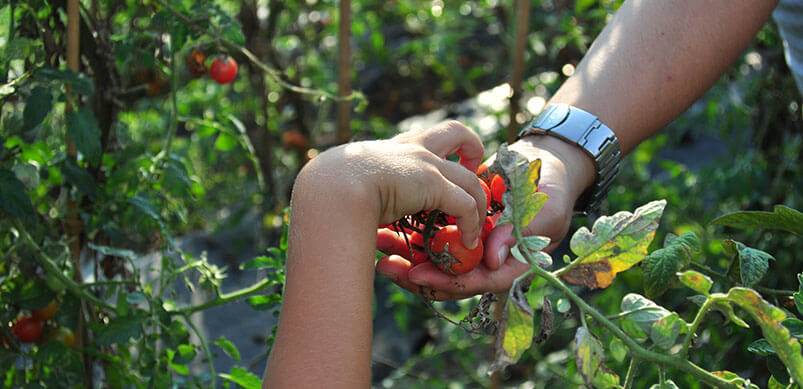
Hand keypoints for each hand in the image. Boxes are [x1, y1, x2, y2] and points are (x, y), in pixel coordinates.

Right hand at [298, 120, 488, 247]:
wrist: (331, 187)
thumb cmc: (330, 190)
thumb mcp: (349, 185)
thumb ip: (360, 192)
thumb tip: (353, 210)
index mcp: (392, 149)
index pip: (423, 139)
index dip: (439, 151)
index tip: (443, 168)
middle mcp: (413, 149)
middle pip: (456, 132)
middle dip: (473, 149)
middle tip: (474, 173)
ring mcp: (426, 164)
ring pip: (471, 178)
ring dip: (479, 204)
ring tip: (476, 227)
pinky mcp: (433, 184)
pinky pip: (466, 205)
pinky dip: (471, 224)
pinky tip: (467, 240)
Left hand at [376, 135, 594, 299]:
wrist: (544, 164)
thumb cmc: (552, 188)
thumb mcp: (546, 209)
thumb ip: (521, 233)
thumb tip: (492, 258)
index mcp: (510, 264)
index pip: (476, 283)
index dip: (446, 284)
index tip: (419, 275)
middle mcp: (486, 259)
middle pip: (448, 279)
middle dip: (416, 275)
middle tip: (387, 266)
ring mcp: (470, 244)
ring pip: (435, 261)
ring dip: (405, 256)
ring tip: (378, 245)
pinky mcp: (457, 226)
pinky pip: (431, 237)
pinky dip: (408, 234)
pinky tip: (384, 228)